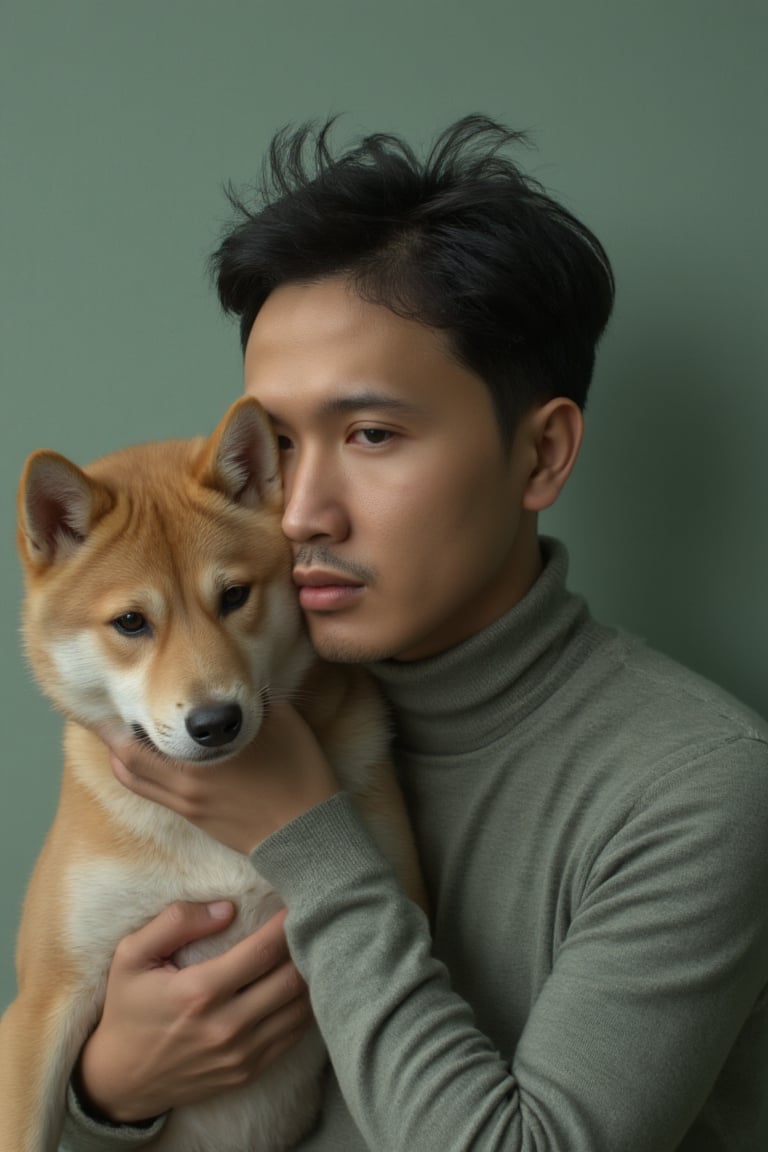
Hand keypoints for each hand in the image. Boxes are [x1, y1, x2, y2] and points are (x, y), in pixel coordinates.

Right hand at [76, 902, 311, 1124]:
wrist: (120, 1081)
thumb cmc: (127, 1009)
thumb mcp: (132, 956)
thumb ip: (175, 922)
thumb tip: (226, 908)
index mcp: (199, 992)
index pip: (263, 952)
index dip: (286, 925)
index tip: (297, 904)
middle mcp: (226, 1026)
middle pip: (291, 980)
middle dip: (305, 947)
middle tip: (310, 924)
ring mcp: (240, 1055)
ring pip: (299, 1010)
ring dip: (310, 977)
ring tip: (309, 951)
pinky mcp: (248, 1072)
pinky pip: (292, 1036)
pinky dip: (303, 1008)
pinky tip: (299, 986)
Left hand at [108, 703, 338, 854]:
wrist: (307, 834)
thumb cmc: (298, 774)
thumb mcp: (281, 722)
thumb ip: (249, 700)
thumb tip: (230, 684)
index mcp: (203, 755)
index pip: (142, 735)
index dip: (126, 714)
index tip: (124, 692)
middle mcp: (185, 782)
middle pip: (125, 760)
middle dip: (114, 734)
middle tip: (114, 712)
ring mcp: (186, 803)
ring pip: (133, 780)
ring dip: (123, 756)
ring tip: (125, 733)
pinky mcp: (193, 817)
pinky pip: (152, 793)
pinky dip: (141, 774)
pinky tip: (153, 757)